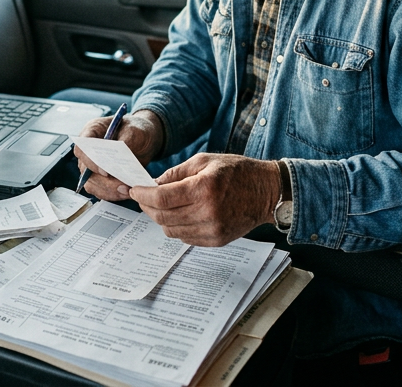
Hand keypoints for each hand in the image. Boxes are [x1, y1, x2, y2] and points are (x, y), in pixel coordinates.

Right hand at [74, 109, 164, 201]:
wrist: (145, 139)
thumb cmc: (137, 130)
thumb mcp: (136, 130)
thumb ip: (127, 140)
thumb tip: (121, 156)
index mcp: (92, 132)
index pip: (81, 149)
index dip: (90, 162)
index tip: (106, 171)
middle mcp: (89, 150)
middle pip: (85, 171)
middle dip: (104, 182)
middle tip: (122, 186)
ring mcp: (93, 165)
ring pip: (92, 184)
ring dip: (108, 191)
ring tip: (127, 191)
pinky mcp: (102, 178)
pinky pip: (101, 191)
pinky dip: (113, 194)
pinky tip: (127, 192)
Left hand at [128, 153, 279, 246]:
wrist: (266, 192)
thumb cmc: (237, 172)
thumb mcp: (205, 161)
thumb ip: (176, 173)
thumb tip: (153, 184)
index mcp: (203, 189)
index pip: (161, 198)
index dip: (143, 195)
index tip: (134, 190)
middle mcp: (207, 212)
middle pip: (162, 216)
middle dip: (147, 206)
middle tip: (142, 198)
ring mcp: (212, 230)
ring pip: (171, 230)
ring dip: (161, 218)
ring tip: (161, 206)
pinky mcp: (216, 241)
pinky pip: (185, 238)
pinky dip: (176, 227)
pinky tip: (180, 215)